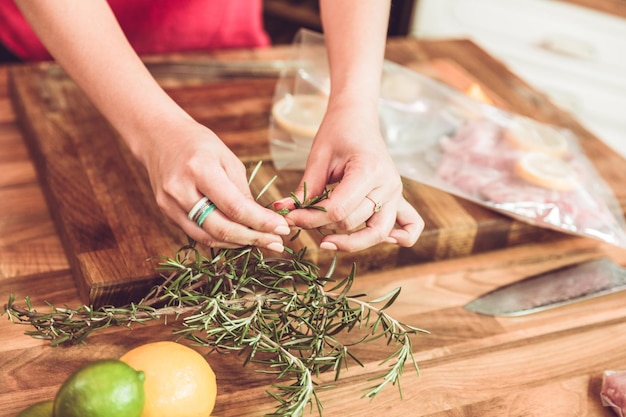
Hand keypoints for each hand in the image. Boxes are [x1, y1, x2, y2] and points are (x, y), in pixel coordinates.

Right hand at [141, 117, 289, 251]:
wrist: (159, 137)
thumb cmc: (199, 144)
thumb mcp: (228, 159)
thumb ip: (242, 192)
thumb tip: (262, 221)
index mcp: (200, 169)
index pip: (235, 207)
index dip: (261, 223)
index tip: (282, 229)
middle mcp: (181, 190)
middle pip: (221, 228)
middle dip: (253, 239)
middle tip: (277, 243)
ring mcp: (170, 204)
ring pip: (208, 238)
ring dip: (238, 244)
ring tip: (262, 243)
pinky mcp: (166, 212)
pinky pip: (197, 234)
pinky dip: (220, 240)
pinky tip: (239, 239)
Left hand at [273, 100, 423, 251]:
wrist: (358, 118)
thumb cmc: (337, 133)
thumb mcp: (318, 158)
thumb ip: (305, 190)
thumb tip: (284, 213)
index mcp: (368, 170)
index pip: (337, 210)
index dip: (310, 219)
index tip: (291, 217)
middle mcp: (387, 185)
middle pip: (352, 223)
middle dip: (322, 227)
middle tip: (301, 221)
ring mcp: (396, 193)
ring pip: (376, 233)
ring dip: (351, 242)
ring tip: (327, 240)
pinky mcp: (399, 198)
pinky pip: (411, 225)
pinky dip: (401, 238)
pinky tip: (383, 241)